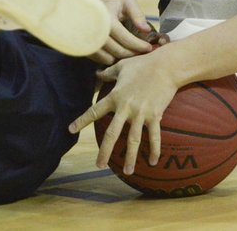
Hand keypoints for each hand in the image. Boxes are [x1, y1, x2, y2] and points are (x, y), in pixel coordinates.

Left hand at [69, 48, 177, 174]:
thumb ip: (107, 73)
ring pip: (134, 140)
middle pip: (112, 134)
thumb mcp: (121, 66)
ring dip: (131, 157)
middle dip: (105, 151)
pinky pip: (154, 136)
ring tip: (128, 172)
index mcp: (115, 97)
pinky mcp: (155, 116)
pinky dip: (155, 150)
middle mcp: (126, 108)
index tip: (70, 130)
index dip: (81, 121)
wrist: (166, 66)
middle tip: (98, 165)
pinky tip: (154, 162)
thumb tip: (97, 74)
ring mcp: (141, 114)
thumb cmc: (142, 64)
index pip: (94, 111)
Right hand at [88, 0, 168, 65]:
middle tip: (142, 52)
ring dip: (123, 58)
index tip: (149, 48)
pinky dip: (112, 59)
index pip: (126, 39)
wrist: (91, 6)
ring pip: (110, 58)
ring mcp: (89, 41)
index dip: (140, 46)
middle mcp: (96, 32)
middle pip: (119, 51)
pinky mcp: (86, 47)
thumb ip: (137, 13)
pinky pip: (101, 60)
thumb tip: (146, 30)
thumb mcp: (127, 2)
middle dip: (133, 54)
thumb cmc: (113, 4)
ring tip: (131, 52)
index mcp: (107, 20)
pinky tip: (119, 52)